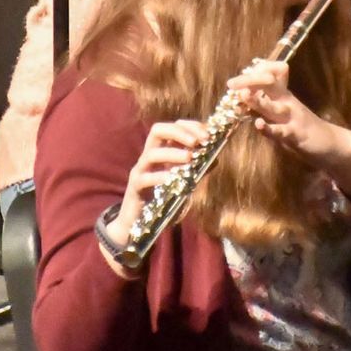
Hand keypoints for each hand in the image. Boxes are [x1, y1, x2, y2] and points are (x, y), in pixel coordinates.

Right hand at [108, 119, 207, 251]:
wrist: (139, 224)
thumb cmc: (163, 200)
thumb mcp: (184, 183)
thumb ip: (197, 171)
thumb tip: (216, 158)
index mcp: (161, 151)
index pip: (173, 127)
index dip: (190, 126)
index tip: (207, 133)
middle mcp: (148, 156)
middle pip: (157, 131)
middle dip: (178, 132)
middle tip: (197, 141)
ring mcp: (140, 171)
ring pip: (151, 153)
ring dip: (172, 153)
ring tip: (190, 158)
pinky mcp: (135, 188)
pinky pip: (145, 178)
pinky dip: (161, 176)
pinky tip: (175, 179)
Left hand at [227, 59, 350, 196]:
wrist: (331, 144)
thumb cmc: (302, 127)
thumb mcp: (284, 111)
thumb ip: (266, 102)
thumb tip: (245, 93)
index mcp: (283, 95)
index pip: (268, 75)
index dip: (251, 73)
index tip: (234, 80)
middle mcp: (287, 102)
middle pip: (269, 84)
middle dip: (250, 81)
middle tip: (231, 84)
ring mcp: (293, 118)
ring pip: (274, 107)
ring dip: (258, 101)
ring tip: (244, 95)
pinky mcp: (297, 135)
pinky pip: (282, 131)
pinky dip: (269, 129)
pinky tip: (259, 125)